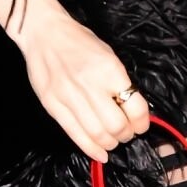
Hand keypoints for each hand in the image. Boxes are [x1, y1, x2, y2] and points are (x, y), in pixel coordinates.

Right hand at [11, 0, 152, 160]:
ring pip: (97, 134)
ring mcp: (69, 97)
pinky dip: (91, 149)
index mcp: (109, 70)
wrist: (44, 33)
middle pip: (116, 125)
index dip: (142, 122)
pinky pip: (75, 134)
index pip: (135, 107)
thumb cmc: (79, 42)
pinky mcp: (53, 106)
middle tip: (126, 133)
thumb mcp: (108, 55)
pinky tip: (100, 153)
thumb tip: (133, 110)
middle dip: (126, 135)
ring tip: (112, 140)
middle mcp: (90, 85)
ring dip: (110, 143)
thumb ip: (119, 82)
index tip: (141, 124)